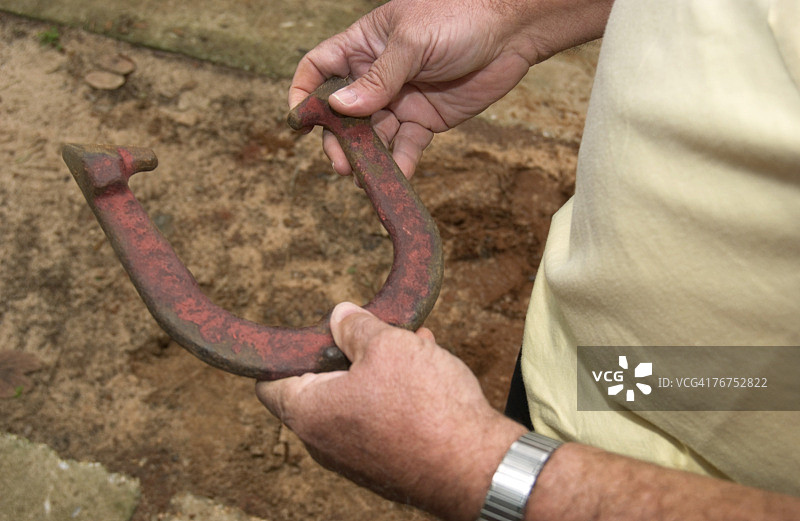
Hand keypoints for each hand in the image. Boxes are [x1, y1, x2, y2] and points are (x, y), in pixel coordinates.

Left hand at [256, 302, 526, 520]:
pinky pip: (381, 419)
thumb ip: (356, 327)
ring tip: (412, 344)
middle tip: (374, 333)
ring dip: (380, 369)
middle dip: (348, 354)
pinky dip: (397, 393)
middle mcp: (326, 443)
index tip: (315, 333)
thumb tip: (339, 316)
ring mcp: (356, 458)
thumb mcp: (389, 346)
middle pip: (321, 387)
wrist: (475, 467)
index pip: (270, 382)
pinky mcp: (386, 464)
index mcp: (310, 414)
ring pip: (357, 399)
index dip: (287, 352)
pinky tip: (427, 367)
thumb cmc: (425, 409)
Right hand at [289, 0, 536, 177]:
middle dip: (338, 138)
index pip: (319, 67)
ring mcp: (401, 99)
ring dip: (366, 157)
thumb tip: (339, 108)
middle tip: (340, 162)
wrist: (512, 30)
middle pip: (343, 112)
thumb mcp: (412, 42)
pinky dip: (401, 163)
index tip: (300, 122)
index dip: (304, 92)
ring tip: (363, 177)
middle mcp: (377, 75)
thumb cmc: (459, 16)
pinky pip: (407, 145)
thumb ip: (378, 78)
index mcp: (363, 45)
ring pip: (373, 134)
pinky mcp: (426, 120)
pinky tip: (397, 177)